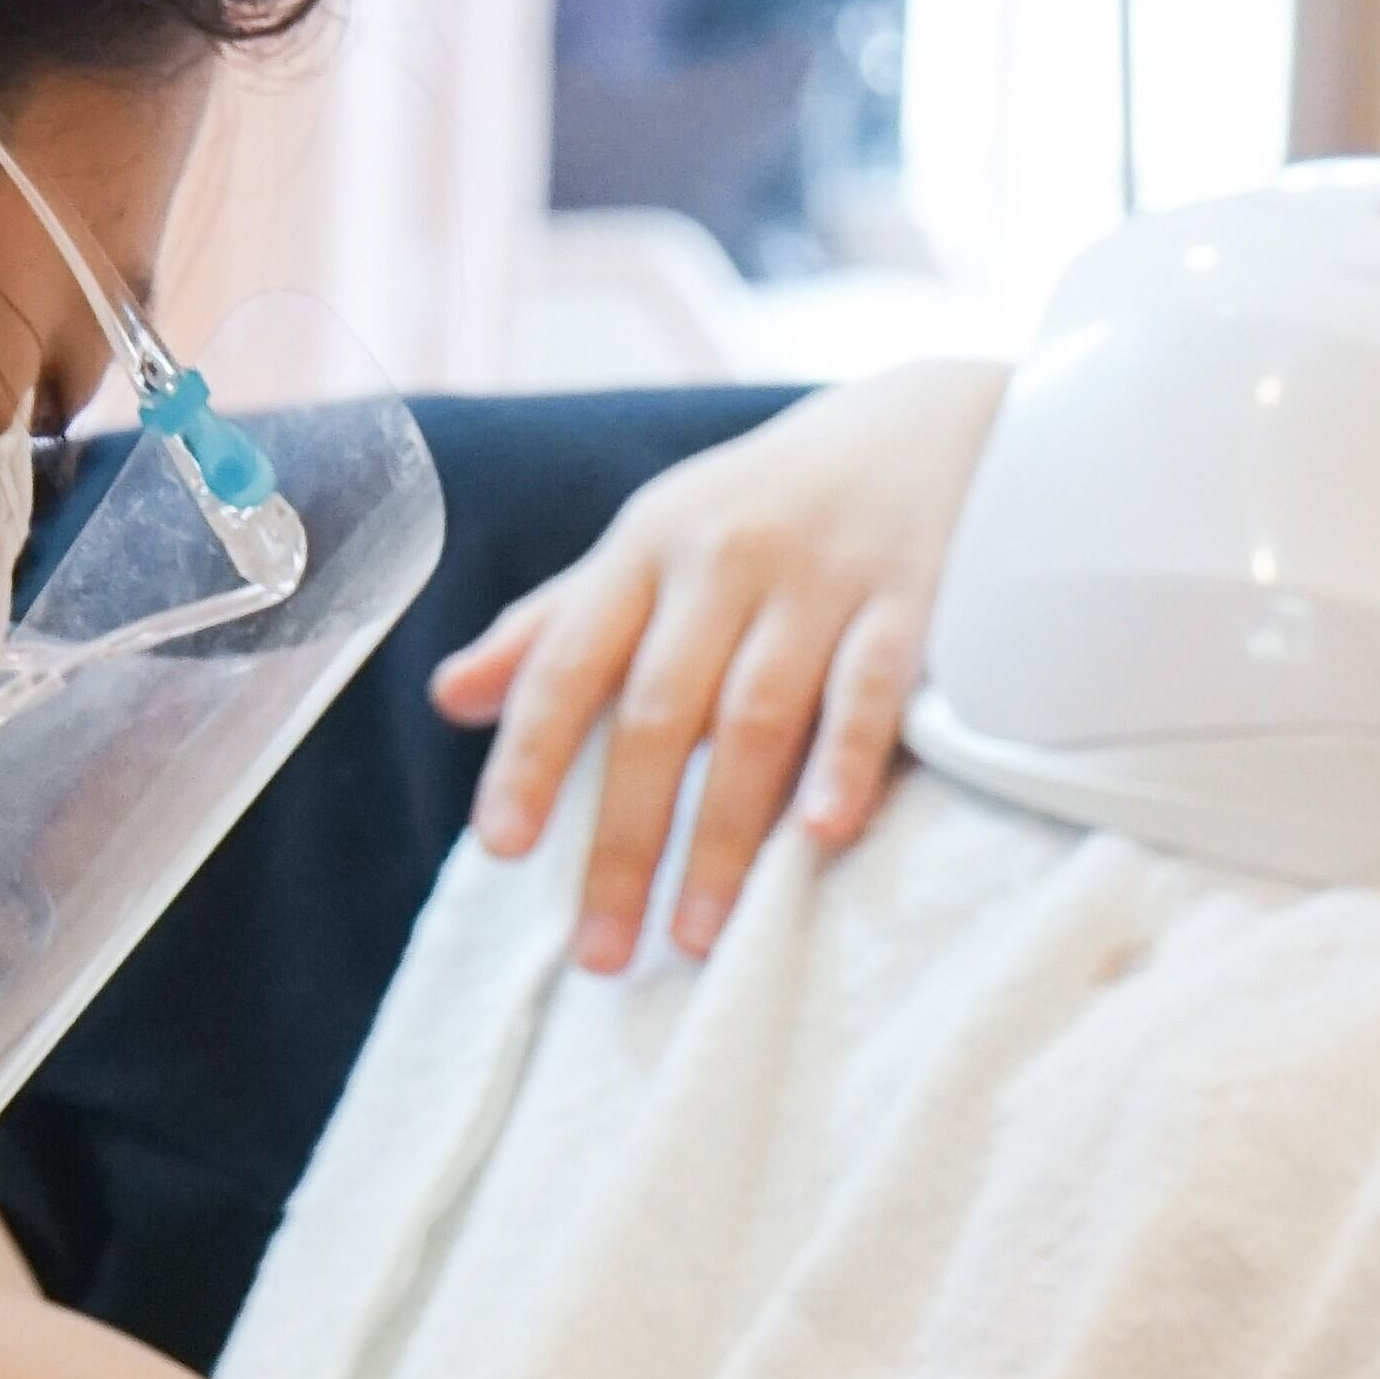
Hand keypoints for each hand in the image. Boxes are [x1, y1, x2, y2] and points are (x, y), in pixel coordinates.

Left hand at [432, 359, 1005, 972]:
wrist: (928, 423)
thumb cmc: (762, 509)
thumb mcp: (650, 546)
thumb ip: (556, 627)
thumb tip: (451, 697)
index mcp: (642, 551)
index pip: (569, 664)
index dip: (530, 758)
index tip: (501, 851)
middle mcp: (721, 558)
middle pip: (656, 716)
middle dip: (624, 841)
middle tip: (602, 955)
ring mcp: (818, 576)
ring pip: (755, 717)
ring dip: (722, 834)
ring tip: (697, 936)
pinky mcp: (911, 595)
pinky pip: (870, 687)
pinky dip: (844, 759)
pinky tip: (821, 836)